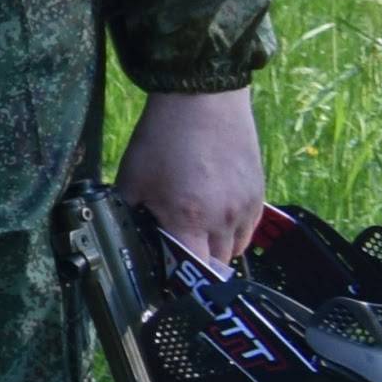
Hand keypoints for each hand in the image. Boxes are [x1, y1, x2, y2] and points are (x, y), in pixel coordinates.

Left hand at [118, 87, 267, 272]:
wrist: (202, 102)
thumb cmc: (162, 139)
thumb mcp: (132, 178)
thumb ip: (128, 213)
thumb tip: (123, 236)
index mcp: (188, 220)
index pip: (192, 271)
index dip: (178, 280)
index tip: (166, 279)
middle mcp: (223, 220)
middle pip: (215, 264)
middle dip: (195, 264)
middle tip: (177, 254)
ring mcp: (245, 208)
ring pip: (234, 249)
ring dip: (215, 249)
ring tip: (195, 233)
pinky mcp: (259, 194)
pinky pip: (249, 230)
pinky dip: (233, 232)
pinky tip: (214, 217)